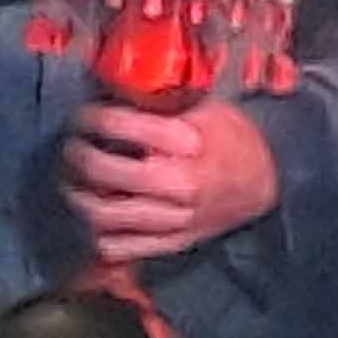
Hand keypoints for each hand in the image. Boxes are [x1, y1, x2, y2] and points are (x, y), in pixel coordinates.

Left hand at [60, 100, 280, 263]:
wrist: (267, 185)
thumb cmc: (234, 139)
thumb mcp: (207, 108)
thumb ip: (162, 104)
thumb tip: (112, 92)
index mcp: (186, 143)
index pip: (116, 124)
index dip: (87, 117)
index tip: (81, 115)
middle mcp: (177, 184)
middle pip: (101, 171)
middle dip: (75, 155)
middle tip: (70, 146)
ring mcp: (173, 219)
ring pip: (102, 214)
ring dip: (76, 195)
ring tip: (72, 181)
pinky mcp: (171, 243)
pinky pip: (118, 246)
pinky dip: (97, 232)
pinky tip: (96, 214)